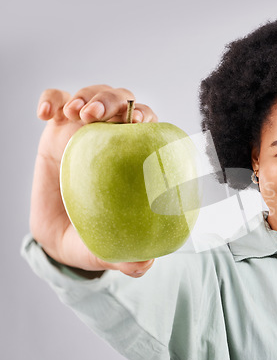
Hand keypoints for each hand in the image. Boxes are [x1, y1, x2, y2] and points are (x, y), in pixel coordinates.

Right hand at [30, 85, 157, 277]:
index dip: (146, 116)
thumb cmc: (91, 234)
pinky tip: (45, 114)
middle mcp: (112, 138)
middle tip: (99, 116)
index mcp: (133, 158)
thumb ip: (126, 257)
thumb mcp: (105, 248)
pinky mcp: (57, 128)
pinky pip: (56, 101)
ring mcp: (85, 129)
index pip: (147, 126)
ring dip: (87, 96)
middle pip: (121, 101)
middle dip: (112, 100)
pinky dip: (52, 99)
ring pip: (91, 94)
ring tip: (77, 113)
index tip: (140, 122)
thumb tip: (144, 265)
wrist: (58, 233)